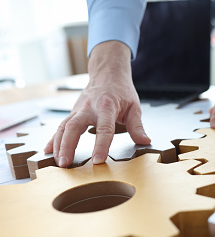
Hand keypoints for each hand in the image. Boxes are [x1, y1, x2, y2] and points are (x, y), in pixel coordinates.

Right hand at [44, 41, 150, 166]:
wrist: (107, 73)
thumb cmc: (121, 90)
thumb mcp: (134, 107)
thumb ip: (137, 126)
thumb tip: (145, 141)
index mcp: (107, 106)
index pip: (104, 128)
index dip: (101, 144)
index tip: (98, 160)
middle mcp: (88, 107)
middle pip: (74, 127)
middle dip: (68, 146)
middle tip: (66, 163)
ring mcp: (78, 109)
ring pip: (63, 127)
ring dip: (59, 145)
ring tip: (59, 162)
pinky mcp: (73, 112)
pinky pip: (60, 126)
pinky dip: (53, 139)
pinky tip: (48, 151)